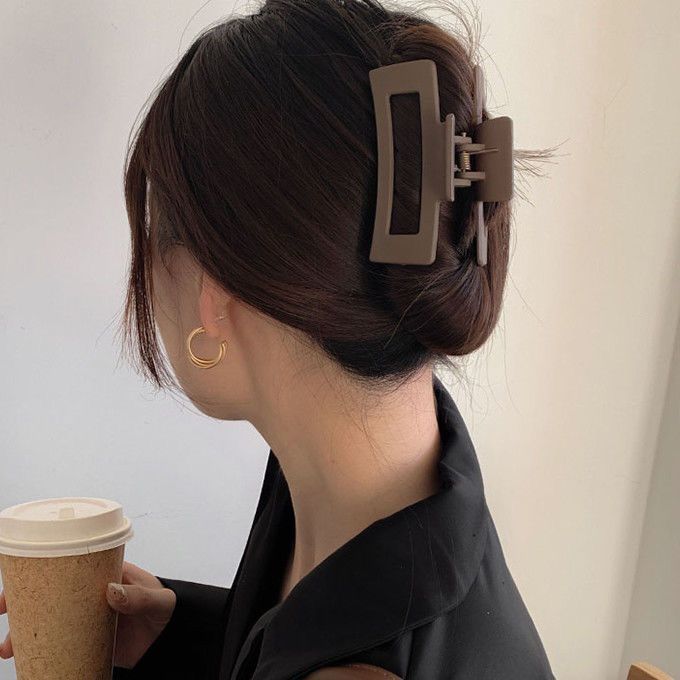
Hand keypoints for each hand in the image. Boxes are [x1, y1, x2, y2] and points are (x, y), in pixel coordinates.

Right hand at [0, 560, 176, 670]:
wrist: (173, 637)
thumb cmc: (167, 607)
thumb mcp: (157, 600)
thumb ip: (139, 596)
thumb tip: (112, 592)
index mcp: (105, 573)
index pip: (67, 567)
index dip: (38, 573)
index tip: (14, 586)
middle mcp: (91, 593)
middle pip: (50, 594)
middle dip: (22, 604)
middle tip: (2, 615)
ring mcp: (87, 617)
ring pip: (50, 621)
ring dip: (27, 632)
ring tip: (8, 650)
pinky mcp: (88, 641)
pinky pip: (60, 644)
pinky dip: (42, 651)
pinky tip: (28, 661)